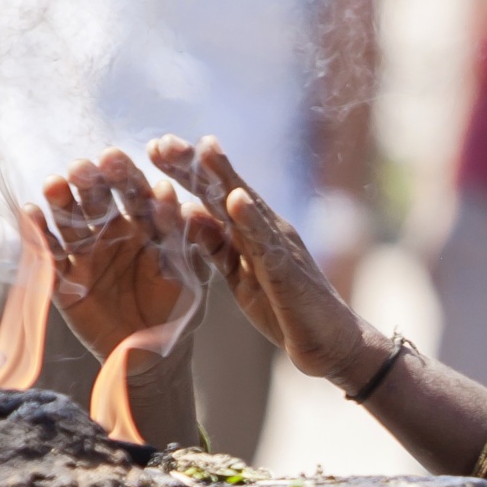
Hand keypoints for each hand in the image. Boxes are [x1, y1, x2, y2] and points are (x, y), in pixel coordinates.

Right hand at [33, 149, 207, 366]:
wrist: (154, 353)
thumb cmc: (177, 310)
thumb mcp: (188, 276)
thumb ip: (180, 239)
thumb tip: (175, 196)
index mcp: (144, 225)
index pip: (133, 193)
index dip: (125, 176)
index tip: (115, 158)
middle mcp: (111, 232)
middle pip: (97, 201)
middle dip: (89, 183)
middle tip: (82, 167)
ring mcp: (85, 254)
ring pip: (70, 222)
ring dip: (61, 202)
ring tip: (54, 184)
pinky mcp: (64, 279)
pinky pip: (49, 256)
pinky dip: (38, 236)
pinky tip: (31, 213)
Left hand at [149, 134, 375, 384]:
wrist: (333, 344)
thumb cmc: (286, 311)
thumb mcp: (238, 277)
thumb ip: (216, 246)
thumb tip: (188, 212)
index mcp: (250, 234)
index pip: (214, 196)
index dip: (187, 172)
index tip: (153, 149)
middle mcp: (266, 230)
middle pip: (227, 191)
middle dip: (196, 166)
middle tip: (162, 142)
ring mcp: (279, 247)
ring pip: (247, 208)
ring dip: (224, 178)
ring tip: (204, 150)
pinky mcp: (287, 271)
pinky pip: (266, 244)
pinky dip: (251, 221)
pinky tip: (236, 199)